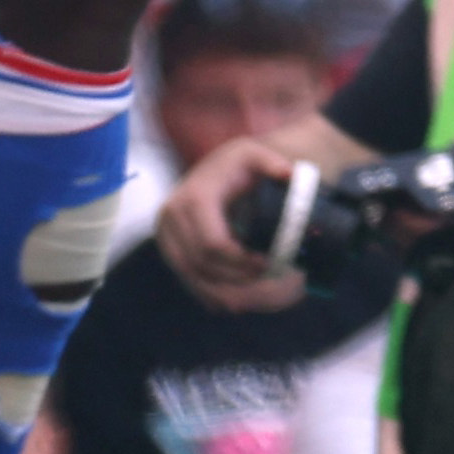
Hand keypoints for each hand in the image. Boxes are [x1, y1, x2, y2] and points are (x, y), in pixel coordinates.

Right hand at [154, 134, 319, 309]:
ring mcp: (165, 233)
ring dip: (220, 290)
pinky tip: (231, 298)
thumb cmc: (239, 163)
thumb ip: (273, 163)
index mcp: (193, 198)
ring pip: (190, 275)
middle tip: (263, 280)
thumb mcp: (256, 155)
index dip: (240, 261)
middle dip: (234, 278)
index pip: (213, 244)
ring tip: (250, 297)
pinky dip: (207, 291)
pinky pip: (184, 276)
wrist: (216, 166)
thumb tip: (287, 174)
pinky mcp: (167, 246)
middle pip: (201, 263)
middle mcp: (171, 216)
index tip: (266, 264)